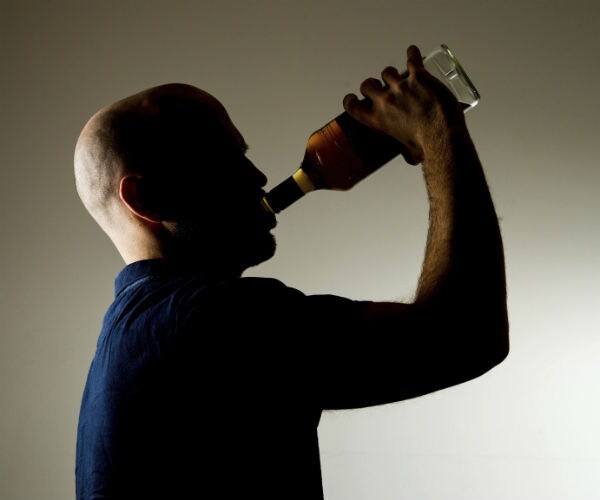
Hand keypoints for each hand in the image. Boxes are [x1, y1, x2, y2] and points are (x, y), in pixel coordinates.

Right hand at [343, 45, 465, 163]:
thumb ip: (406, 149)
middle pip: (367, 85)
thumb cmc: (426, 147)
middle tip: (381, 89)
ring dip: (392, 74)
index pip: (352, 107)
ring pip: (387, 71)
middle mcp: (385, 102)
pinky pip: (412, 59)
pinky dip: (412, 54)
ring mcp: (401, 87)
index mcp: (378, 121)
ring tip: (401, 77)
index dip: (350, 101)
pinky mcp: (419, 77)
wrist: (442, 136)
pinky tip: (413, 52)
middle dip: (372, 85)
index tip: (352, 98)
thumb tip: (412, 157)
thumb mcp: (407, 152)